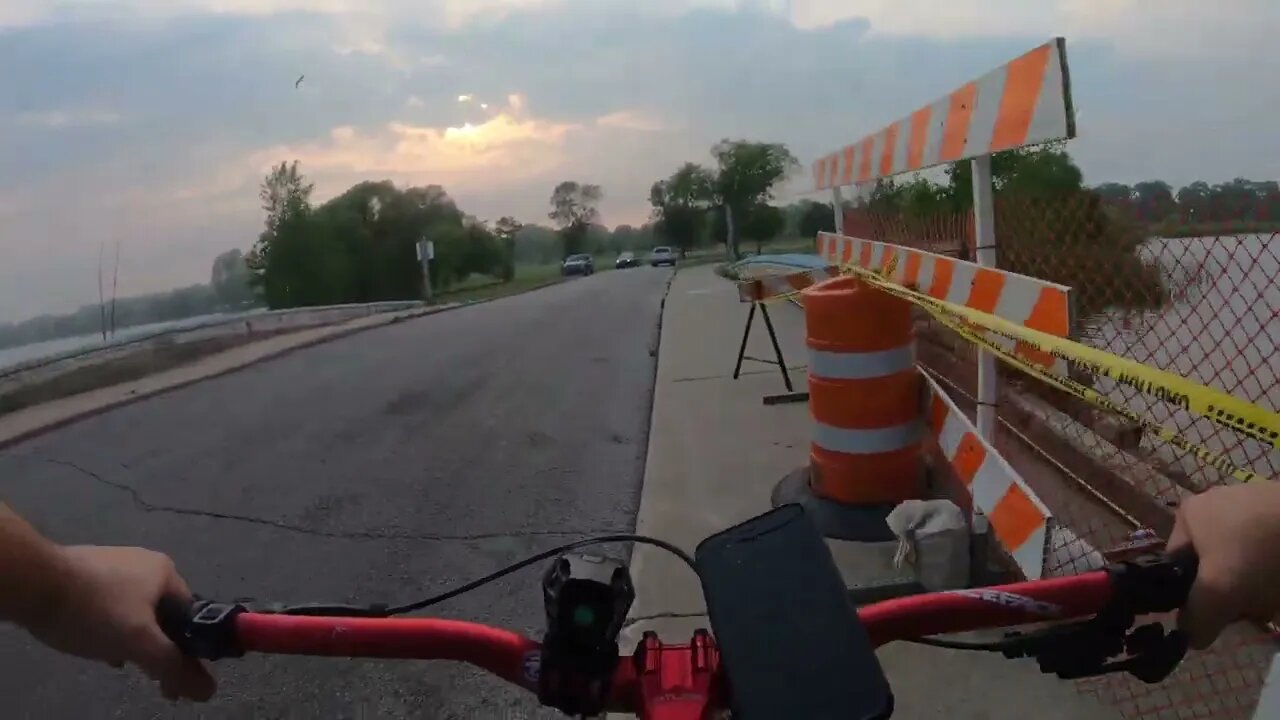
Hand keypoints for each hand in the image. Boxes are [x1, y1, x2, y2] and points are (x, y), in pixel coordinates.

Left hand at [24, 546, 215, 700]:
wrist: (34, 583)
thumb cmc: (96, 609)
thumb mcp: (139, 642)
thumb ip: (173, 666)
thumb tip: (208, 690)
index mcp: (166, 571)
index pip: (189, 615)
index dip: (184, 648)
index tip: (171, 674)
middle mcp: (144, 562)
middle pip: (160, 614)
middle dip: (155, 645)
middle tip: (145, 672)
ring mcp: (113, 564)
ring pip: (132, 611)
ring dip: (129, 638)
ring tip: (116, 659)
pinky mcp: (85, 572)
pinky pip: (107, 604)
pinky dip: (106, 626)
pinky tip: (93, 641)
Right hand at [1167, 482, 1279, 649]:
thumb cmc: (1256, 552)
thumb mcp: (1217, 591)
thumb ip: (1196, 618)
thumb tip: (1191, 638)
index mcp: (1189, 513)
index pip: (1176, 566)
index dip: (1193, 595)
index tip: (1217, 612)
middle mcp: (1214, 502)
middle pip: (1214, 564)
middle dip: (1232, 591)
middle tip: (1251, 607)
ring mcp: (1251, 503)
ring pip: (1245, 559)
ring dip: (1258, 585)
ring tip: (1274, 597)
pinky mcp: (1279, 512)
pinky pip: (1269, 549)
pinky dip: (1275, 568)